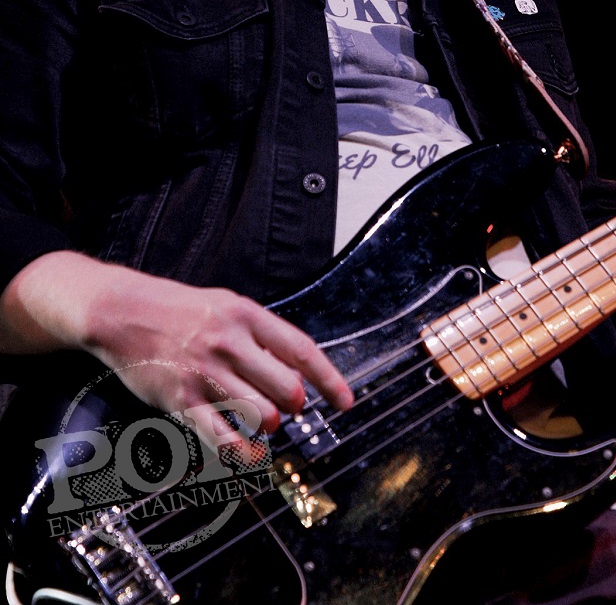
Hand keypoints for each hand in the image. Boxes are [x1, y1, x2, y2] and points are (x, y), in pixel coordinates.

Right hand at [0, 252, 354, 444]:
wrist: (123, 312)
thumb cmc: (179, 310)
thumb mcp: (226, 305)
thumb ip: (260, 335)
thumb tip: (298, 368)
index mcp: (246, 316)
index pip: (301, 351)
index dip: (330, 379)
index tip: (345, 401)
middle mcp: (229, 343)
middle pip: (286, 388)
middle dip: (296, 405)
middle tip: (289, 406)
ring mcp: (205, 373)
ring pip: (261, 415)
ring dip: (270, 425)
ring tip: (264, 421)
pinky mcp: (182, 401)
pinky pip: (223, 439)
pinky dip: (243, 455)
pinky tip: (250, 456)